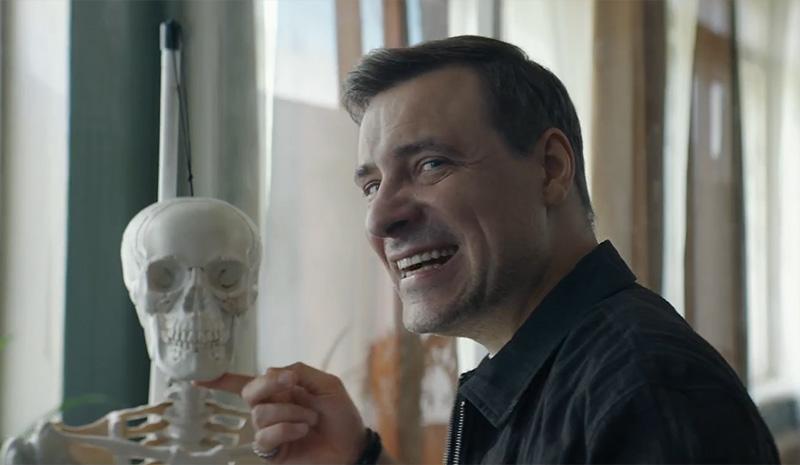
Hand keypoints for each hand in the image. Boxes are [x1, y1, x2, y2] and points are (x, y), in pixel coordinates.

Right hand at [197, 363, 366, 463]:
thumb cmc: (341, 415)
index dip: (222, 380)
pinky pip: (266, 436)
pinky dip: (286, 429)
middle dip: (269, 385)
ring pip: (261, 414)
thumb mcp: (326, 384)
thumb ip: (300, 371)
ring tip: (311, 420)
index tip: (197, 378)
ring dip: (290, 412)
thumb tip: (270, 370)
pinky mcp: (272, 451)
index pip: (246, 383)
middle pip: (250, 392)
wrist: (352, 445)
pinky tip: (303, 431)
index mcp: (280, 391)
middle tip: (292, 383)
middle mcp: (270, 409)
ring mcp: (270, 431)